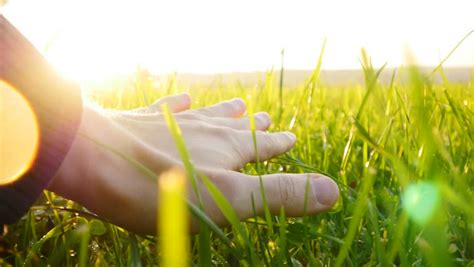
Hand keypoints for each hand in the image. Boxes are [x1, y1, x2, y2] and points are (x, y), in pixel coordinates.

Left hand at [48, 94, 338, 233]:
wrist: (95, 158)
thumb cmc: (163, 183)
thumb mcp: (230, 198)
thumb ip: (280, 194)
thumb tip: (334, 191)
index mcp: (227, 150)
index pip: (262, 146)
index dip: (278, 143)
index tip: (291, 135)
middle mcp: (203, 130)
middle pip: (236, 126)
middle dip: (253, 125)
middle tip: (266, 115)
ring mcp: (172, 122)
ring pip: (207, 113)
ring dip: (224, 110)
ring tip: (237, 103)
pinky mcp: (141, 121)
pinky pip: (166, 107)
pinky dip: (178, 102)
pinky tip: (182, 96)